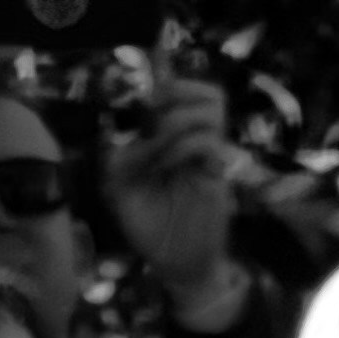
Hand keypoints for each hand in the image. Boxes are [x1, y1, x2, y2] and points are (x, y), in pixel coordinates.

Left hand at [107, 76, 240, 314]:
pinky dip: (183, 146)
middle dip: (176, 90)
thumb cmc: (150, 227)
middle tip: (151, 113)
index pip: (183, 93)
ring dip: (178, 118)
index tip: (151, 75)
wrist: (176, 263)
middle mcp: (195, 141)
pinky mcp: (217, 175)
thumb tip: (135, 136)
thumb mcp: (121, 192)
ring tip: (157, 143)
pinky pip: (209, 142)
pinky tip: (165, 164)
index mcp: (173, 140)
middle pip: (209, 92)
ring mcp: (209, 156)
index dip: (170, 74)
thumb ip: (121, 159)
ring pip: (213, 108)